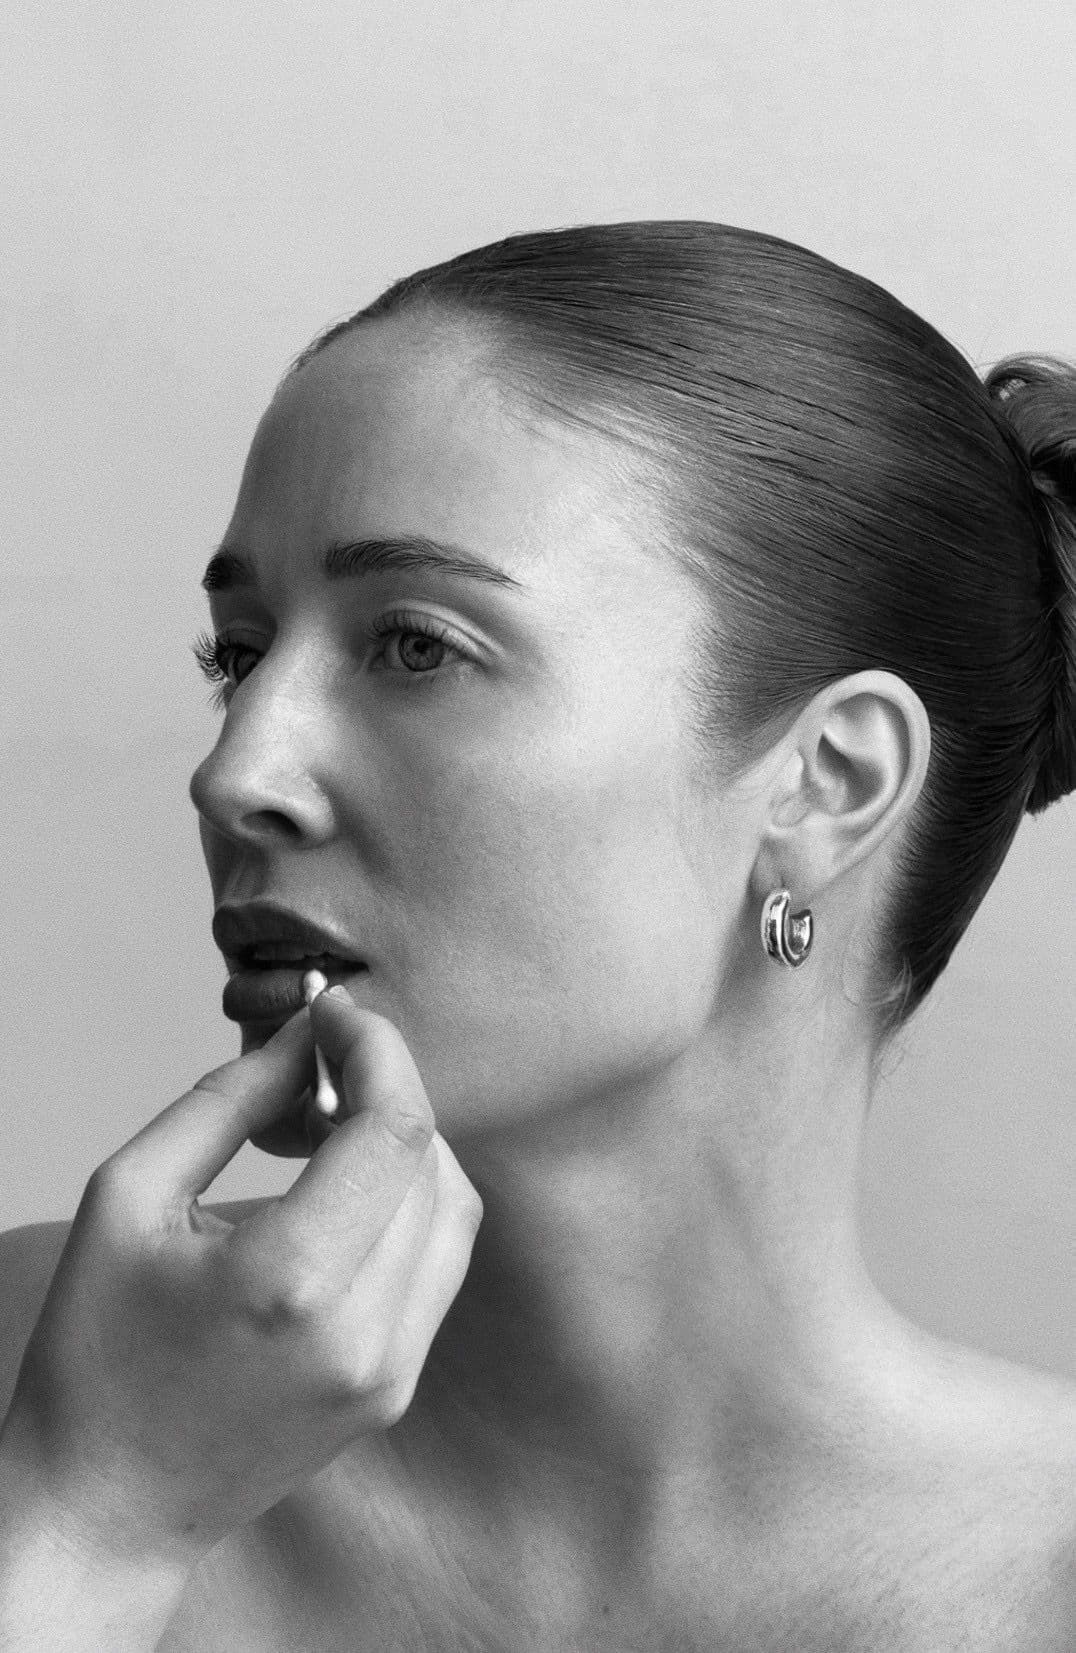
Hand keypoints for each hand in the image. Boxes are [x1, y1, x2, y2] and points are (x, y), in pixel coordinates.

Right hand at [0, 989, 481, 1572]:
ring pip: (452, 1208)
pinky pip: (439, 1264)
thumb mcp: (129, 1198)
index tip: (335, 1014)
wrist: (107, 1506)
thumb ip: (227, 1101)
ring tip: (326, 1131)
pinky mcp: (396, 1389)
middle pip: (431, 1160)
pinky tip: (343, 1194)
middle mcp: (362, 1332)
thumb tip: (304, 1040)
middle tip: (317, 1067)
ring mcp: (390, 1370)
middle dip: (385, 1089)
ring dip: (405, 1146)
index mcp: (290, 1282)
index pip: (396, 1129)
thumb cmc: (96, 1352)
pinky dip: (409, 1204)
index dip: (377, 1051)